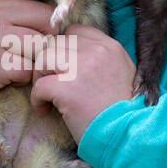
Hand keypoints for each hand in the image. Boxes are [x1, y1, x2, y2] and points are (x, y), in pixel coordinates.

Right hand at [0, 0, 58, 134]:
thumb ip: (7, 7)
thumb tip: (51, 1)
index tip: (52, 12)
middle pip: (44, 17)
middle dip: (47, 35)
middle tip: (35, 49)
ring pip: (40, 45)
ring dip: (36, 59)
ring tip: (20, 64)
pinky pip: (29, 69)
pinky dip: (25, 77)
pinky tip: (11, 78)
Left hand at [29, 24, 137, 143]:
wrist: (129, 136)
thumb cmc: (125, 112)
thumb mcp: (122, 75)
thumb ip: (101, 61)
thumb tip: (74, 58)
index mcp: (110, 47)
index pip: (75, 32)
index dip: (64, 48)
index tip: (63, 68)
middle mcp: (96, 52)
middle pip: (56, 43)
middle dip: (49, 62)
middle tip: (51, 82)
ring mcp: (80, 69)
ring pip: (43, 57)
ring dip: (40, 76)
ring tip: (47, 95)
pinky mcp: (67, 89)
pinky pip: (39, 86)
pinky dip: (37, 99)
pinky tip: (45, 110)